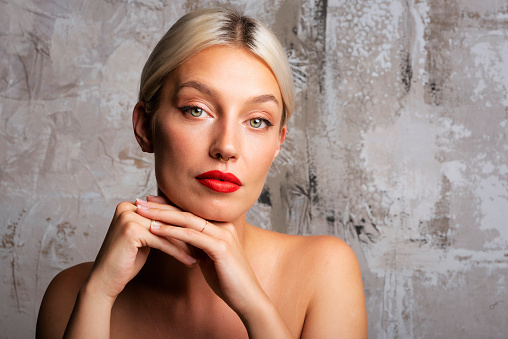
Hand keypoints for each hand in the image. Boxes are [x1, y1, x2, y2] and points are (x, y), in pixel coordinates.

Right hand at [86, 200, 195, 301]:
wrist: (105, 281)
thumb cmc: (126, 261)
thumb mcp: (144, 237)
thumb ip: (156, 225)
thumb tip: (182, 217)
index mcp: (131, 204)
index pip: (165, 211)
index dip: (184, 224)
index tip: (203, 235)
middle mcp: (128, 206)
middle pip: (166, 219)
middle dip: (187, 233)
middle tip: (207, 243)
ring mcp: (128, 216)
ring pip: (167, 230)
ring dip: (186, 244)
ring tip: (202, 254)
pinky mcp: (131, 230)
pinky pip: (162, 241)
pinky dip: (178, 252)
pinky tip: (190, 261)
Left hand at [135, 198, 266, 316]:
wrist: (247, 297)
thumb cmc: (228, 280)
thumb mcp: (210, 258)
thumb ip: (198, 245)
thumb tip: (181, 240)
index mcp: (222, 226)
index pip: (191, 211)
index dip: (170, 205)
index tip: (149, 202)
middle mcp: (224, 225)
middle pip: (187, 211)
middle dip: (162, 205)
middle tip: (141, 201)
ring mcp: (223, 235)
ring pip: (187, 220)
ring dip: (162, 215)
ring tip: (142, 212)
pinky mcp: (221, 247)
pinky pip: (191, 236)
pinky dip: (171, 231)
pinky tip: (154, 229)